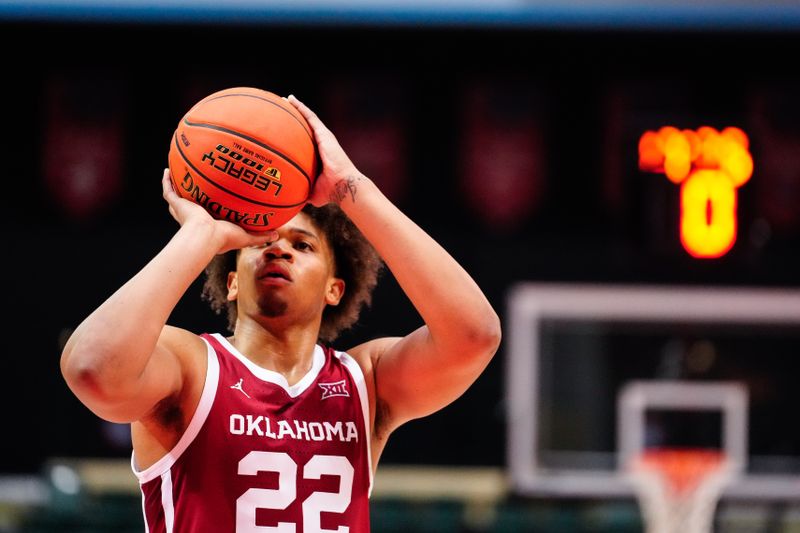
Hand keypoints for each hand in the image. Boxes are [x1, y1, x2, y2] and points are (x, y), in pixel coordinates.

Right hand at [161, 169, 276, 252]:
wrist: (205, 236)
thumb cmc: (224, 239)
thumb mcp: (246, 236)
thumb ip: (260, 235)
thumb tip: (277, 234)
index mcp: (207, 224)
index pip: (207, 215)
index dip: (210, 209)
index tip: (216, 201)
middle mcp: (194, 216)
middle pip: (190, 205)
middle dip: (191, 197)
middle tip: (194, 187)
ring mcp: (184, 210)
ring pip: (178, 197)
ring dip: (178, 186)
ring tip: (178, 174)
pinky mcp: (177, 204)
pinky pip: (169, 190)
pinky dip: (167, 181)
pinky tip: (168, 170)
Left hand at [287, 95, 365, 206]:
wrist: (342, 186)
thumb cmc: (330, 192)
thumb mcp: (312, 192)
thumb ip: (301, 192)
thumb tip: (291, 201)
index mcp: (318, 156)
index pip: (305, 142)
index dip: (296, 135)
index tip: (285, 130)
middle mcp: (321, 144)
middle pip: (306, 127)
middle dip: (296, 118)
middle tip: (283, 110)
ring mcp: (323, 138)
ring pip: (308, 118)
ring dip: (297, 108)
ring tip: (286, 99)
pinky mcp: (324, 134)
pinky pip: (310, 117)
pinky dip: (300, 108)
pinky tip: (291, 100)